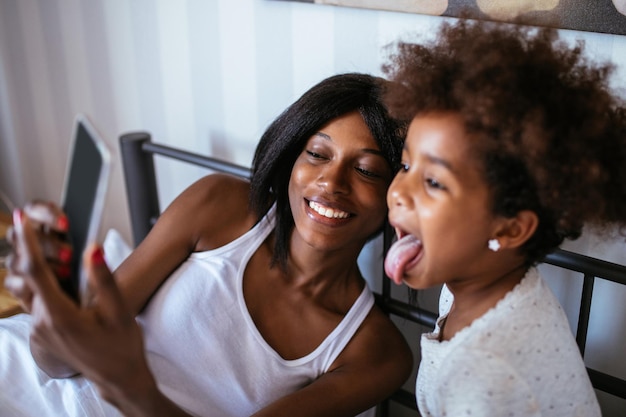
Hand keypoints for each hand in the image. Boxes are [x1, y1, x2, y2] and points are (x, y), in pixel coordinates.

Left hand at [7, 209, 155, 406]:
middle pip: (32, 277)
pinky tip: (66, 284)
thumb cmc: (122, 346)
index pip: (37, 271)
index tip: (24, 218)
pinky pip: (39, 302)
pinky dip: (47, 286)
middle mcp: (43, 325)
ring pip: (34, 289)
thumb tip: (92, 249)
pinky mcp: (42, 332)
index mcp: (60, 317)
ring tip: (63, 259)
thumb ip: (103, 279)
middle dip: (40, 252)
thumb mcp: (119, 311)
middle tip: (51, 231)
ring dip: (44, 270)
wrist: (118, 377)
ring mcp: (39, 331)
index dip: (29, 241)